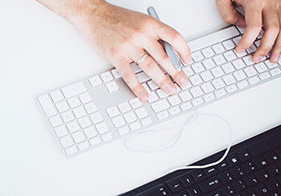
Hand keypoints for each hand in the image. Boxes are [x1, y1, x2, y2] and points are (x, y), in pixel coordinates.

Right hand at [69, 1, 191, 100]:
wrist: (94, 15)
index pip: (174, 37)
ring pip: (151, 67)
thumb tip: (167, 54)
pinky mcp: (116, 56)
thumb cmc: (116, 18)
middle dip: (176, 72)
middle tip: (183, 82)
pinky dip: (138, 88)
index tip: (187, 61)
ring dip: (163, 81)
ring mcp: (129, 46)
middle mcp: (141, 35)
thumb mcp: (139, 21)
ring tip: (170, 90)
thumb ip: (153, 35)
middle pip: (164, 57)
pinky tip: (145, 95)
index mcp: (150, 24)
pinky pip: (130, 76)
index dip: (184, 50)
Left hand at [216, 0, 280, 62]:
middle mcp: (270, 3)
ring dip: (280, 45)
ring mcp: (280, 4)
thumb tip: (240, 26)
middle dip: (265, 47)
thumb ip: (228, 13)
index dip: (247, 41)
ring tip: (273, 59)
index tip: (240, 50)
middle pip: (273, 29)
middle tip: (256, 58)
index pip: (254, 26)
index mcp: (255, 1)